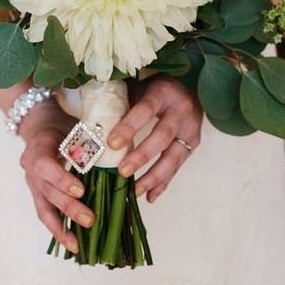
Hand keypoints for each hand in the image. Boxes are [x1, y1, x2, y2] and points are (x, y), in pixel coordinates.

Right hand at [18, 101, 93, 252]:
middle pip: (47, 192)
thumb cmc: (64, 125)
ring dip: (61, 228)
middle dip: (69, 208)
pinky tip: (72, 245)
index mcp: (38, 147)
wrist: (40, 126)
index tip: (81, 190)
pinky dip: (59, 231)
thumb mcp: (76, 126)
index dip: (61, 180)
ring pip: (44, 209)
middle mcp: (31, 169)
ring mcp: (32, 185)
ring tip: (77, 246)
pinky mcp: (38, 196)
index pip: (45, 166)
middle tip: (90, 220)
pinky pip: (46, 216)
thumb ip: (91, 141)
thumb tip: (121, 156)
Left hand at [107, 75, 201, 202]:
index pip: (145, 110)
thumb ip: (121, 104)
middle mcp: (180, 110)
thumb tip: (91, 127)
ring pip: (174, 156)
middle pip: (162, 136)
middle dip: (142, 156)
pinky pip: (178, 166)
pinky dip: (164, 183)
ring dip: (153, 176)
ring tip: (135, 191)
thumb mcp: (139, 89)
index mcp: (162, 93)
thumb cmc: (155, 90)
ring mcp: (190, 129)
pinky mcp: (193, 144)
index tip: (112, 143)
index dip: (129, 127)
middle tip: (122, 171)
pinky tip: (150, 196)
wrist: (188, 89)